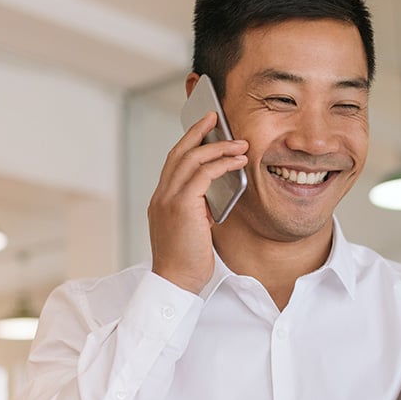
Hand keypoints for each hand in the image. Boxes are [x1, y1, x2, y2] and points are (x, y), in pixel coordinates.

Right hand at [148, 111, 247, 293]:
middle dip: (198, 131)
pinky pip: (202, 174)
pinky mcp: (181, 205)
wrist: (175, 282)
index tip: (203, 131)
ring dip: (218, 147)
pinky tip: (237, 162)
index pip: (174, 163)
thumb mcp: (192, 229)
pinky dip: (221, 164)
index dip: (188, 143)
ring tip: (239, 144)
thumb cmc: (186, 261)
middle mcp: (161, 195)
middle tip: (215, 117)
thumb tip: (213, 197)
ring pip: (191, 159)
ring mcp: (168, 199)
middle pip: (178, 152)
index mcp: (162, 200)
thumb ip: (198, 209)